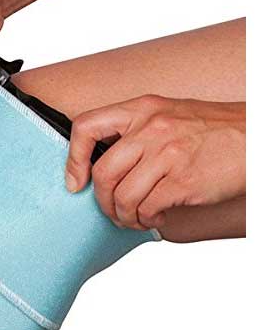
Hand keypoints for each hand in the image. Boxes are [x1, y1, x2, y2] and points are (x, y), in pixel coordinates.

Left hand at [65, 95, 245, 229]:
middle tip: (110, 210)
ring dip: (123, 216)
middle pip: (103, 173)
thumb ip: (134, 132)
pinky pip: (147, 208)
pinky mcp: (183, 180)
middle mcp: (150, 128)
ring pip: (123, 196)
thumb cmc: (211, 129)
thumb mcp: (167, 114)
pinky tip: (154, 217)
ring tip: (134, 218)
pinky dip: (146, 220)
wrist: (257, 138)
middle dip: (101, 201)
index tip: (76, 180)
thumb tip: (101, 161)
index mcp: (141, 109)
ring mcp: (167, 154)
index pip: (86, 127)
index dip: (73, 158)